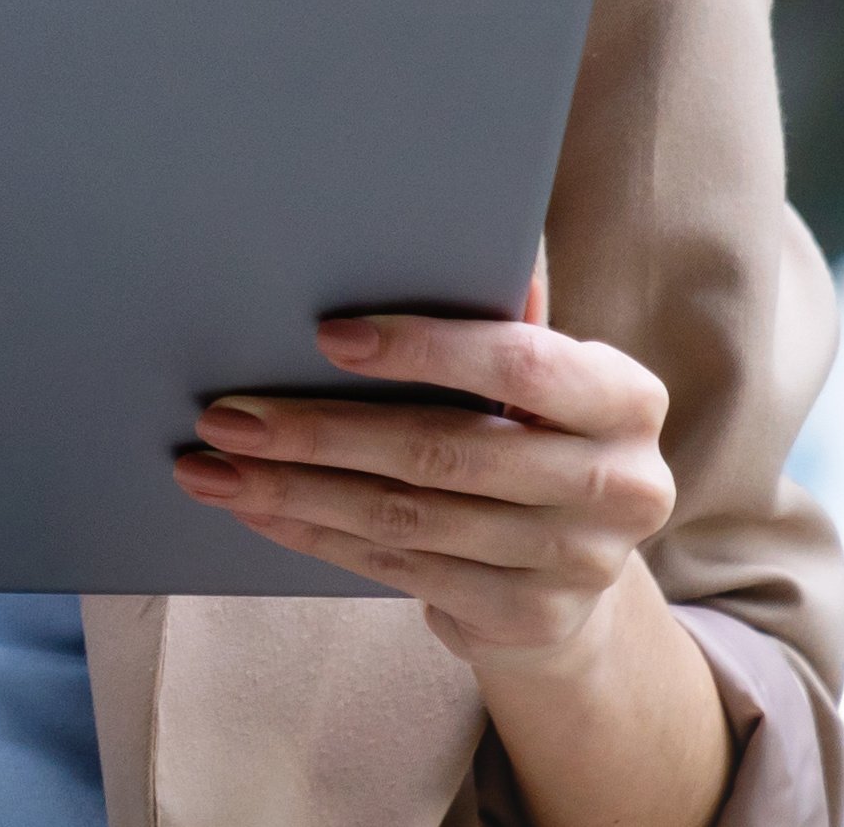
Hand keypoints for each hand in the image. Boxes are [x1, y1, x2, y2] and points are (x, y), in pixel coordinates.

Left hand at [172, 272, 680, 665]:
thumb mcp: (544, 378)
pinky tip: (261, 512)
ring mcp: (577, 563)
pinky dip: (319, 538)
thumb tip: (439, 223)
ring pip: (408, 519)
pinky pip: (400, 572)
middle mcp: (619, 486)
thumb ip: (504, 315)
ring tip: (216, 467)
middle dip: (321, 431)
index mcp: (627, 399)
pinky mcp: (528, 620)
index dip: (422, 348)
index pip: (518, 364)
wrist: (576, 575)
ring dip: (297, 491)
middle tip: (227, 414)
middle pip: (445, 451)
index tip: (326, 336)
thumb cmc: (539, 437)